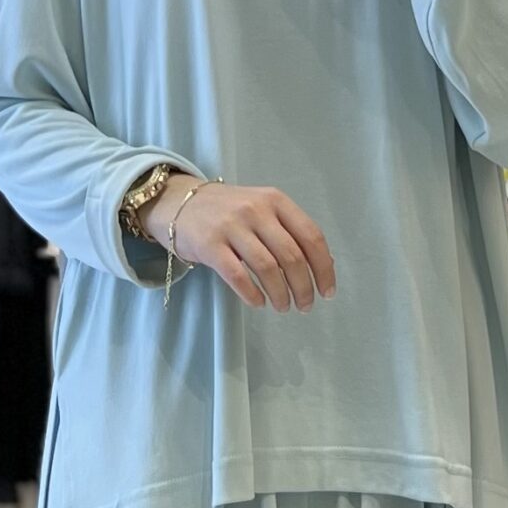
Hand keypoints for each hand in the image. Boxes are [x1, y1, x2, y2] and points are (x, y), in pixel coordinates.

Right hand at [143, 176, 335, 310]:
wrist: (180, 202)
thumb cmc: (229, 211)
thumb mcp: (262, 209)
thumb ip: (289, 231)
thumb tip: (323, 267)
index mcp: (276, 200)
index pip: (311, 236)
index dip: (323, 268)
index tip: (327, 291)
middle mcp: (256, 210)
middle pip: (291, 256)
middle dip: (303, 287)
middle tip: (305, 306)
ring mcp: (231, 226)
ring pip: (267, 268)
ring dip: (280, 294)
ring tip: (283, 307)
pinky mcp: (209, 244)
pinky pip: (237, 275)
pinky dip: (252, 294)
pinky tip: (259, 302)